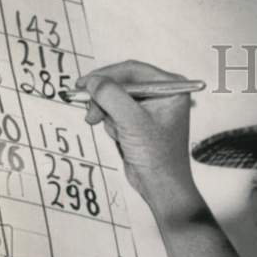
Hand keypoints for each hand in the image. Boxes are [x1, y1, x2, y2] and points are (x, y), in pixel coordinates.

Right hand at [79, 60, 199, 218]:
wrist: (160, 186)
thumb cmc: (157, 156)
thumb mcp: (132, 122)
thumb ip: (111, 96)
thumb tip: (92, 81)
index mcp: (171, 88)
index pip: (133, 70)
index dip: (106, 75)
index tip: (84, 83)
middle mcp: (162, 94)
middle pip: (121, 83)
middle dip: (105, 100)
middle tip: (90, 112)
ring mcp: (150, 108)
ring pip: (115, 98)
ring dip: (108, 115)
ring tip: (117, 133)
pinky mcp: (139, 121)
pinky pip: (115, 112)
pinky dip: (112, 124)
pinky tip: (121, 139)